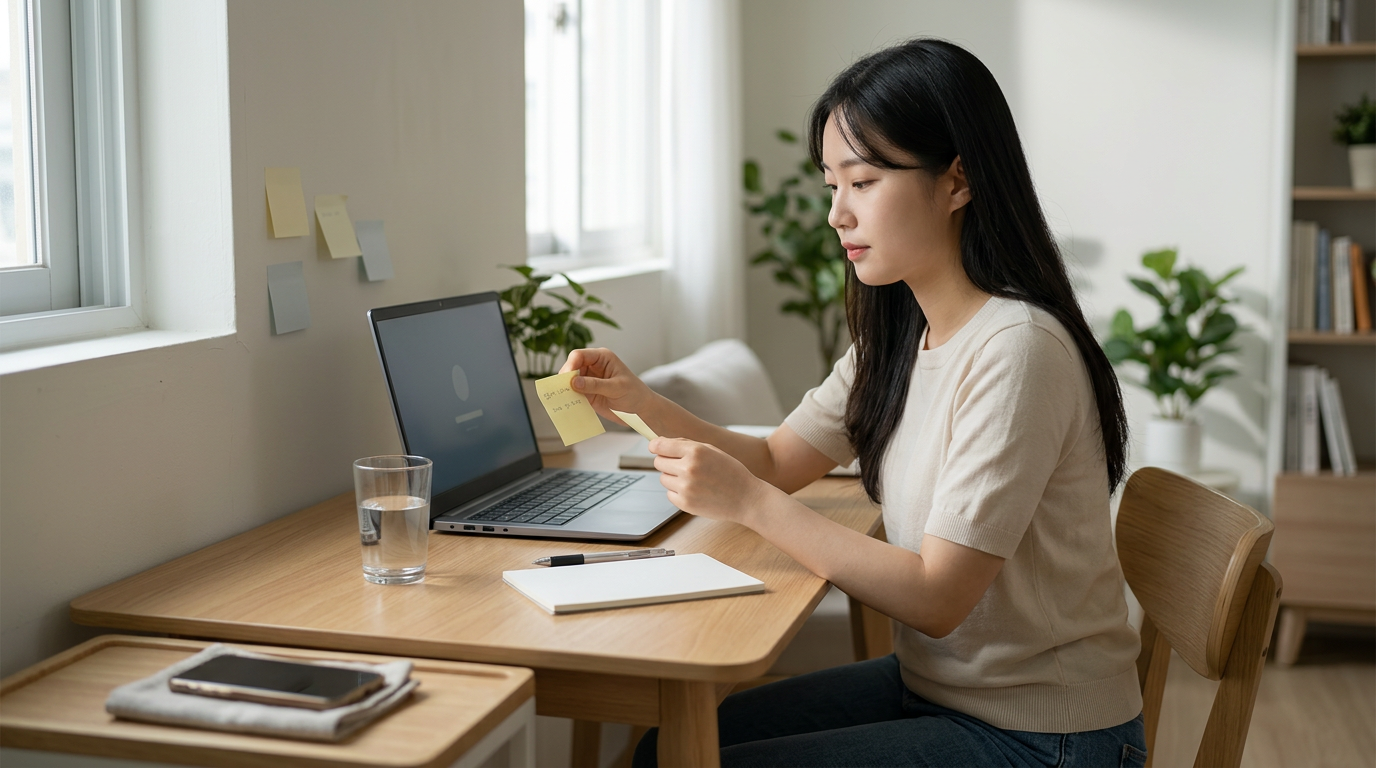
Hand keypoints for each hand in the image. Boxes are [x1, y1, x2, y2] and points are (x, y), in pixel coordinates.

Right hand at [559, 348, 656, 423]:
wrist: (640, 410)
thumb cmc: (634, 393)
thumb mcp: (617, 388)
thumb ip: (595, 385)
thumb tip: (574, 382)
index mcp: (601, 358)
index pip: (579, 355)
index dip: (570, 364)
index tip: (567, 377)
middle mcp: (593, 367)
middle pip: (571, 367)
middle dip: (565, 378)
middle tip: (563, 390)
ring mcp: (589, 380)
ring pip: (570, 382)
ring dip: (566, 389)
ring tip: (564, 398)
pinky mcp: (587, 394)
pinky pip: (573, 394)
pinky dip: (569, 399)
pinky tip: (568, 405)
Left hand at [651, 437, 772, 525]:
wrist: (746, 498)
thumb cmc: (730, 472)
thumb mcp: (712, 450)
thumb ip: (686, 445)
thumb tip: (660, 443)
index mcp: (696, 451)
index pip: (661, 446)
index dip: (655, 446)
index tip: (654, 447)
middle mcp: (688, 468)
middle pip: (658, 462)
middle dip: (666, 462)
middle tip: (681, 466)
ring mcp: (686, 488)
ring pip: (663, 479)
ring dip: (673, 478)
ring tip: (693, 480)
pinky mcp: (685, 504)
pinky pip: (669, 494)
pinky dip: (678, 493)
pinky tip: (695, 491)